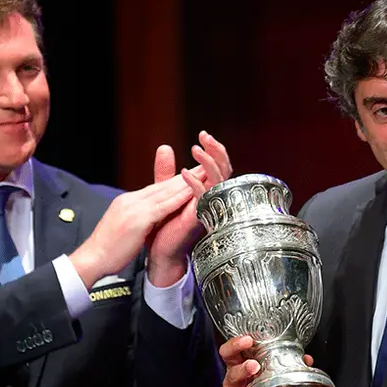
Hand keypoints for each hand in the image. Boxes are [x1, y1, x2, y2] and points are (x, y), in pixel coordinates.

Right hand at [69, 172, 199, 288]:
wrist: (92, 259)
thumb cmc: (106, 251)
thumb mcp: (122, 229)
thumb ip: (134, 220)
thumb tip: (144, 221)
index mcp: (127, 202)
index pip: (155, 189)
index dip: (174, 181)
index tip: (190, 174)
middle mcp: (131, 200)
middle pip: (162, 185)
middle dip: (184, 175)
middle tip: (204, 165)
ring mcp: (134, 207)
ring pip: (165, 191)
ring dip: (187, 181)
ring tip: (204, 173)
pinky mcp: (139, 218)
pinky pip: (164, 206)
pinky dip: (180, 198)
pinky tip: (193, 192)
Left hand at [146, 131, 232, 286]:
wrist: (160, 252)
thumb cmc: (165, 226)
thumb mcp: (165, 192)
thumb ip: (166, 172)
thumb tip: (165, 147)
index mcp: (207, 192)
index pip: (219, 167)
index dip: (215, 150)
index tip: (203, 135)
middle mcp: (212, 199)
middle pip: (225, 171)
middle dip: (217, 151)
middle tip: (204, 136)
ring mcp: (208, 209)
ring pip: (219, 181)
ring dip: (208, 163)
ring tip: (196, 149)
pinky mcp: (199, 219)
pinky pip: (204, 198)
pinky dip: (195, 184)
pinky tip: (184, 172)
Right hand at [219, 335, 312, 386]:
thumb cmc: (254, 375)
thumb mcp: (264, 364)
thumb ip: (283, 361)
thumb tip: (306, 359)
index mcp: (239, 363)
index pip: (231, 350)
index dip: (237, 344)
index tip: (248, 340)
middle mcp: (233, 378)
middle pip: (232, 371)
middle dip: (243, 369)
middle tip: (254, 367)